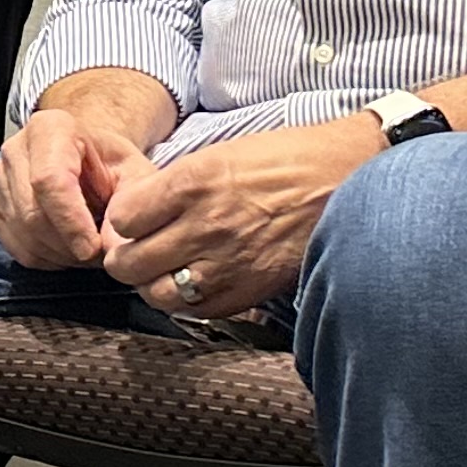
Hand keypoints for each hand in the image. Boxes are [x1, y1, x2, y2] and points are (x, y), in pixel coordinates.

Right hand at [0, 108, 154, 271]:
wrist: (88, 160)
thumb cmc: (112, 166)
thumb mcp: (137, 175)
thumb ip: (132, 206)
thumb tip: (113, 248)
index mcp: (51, 129)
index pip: (50, 180)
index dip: (71, 222)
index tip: (94, 249)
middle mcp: (16, 149)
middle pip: (32, 213)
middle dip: (69, 245)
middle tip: (101, 254)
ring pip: (24, 234)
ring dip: (61, 255)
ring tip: (89, 249)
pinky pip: (16, 247)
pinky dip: (47, 259)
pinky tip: (69, 248)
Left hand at [95, 117, 386, 315]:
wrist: (345, 179)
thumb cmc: (284, 160)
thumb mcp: (219, 155)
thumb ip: (173, 187)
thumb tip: (135, 212)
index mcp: (191, 184)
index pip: (122, 219)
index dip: (122, 222)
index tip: (133, 222)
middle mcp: (204, 226)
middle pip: (129, 264)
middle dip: (127, 259)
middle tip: (139, 251)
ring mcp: (227, 262)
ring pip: (157, 294)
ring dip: (154, 285)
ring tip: (166, 271)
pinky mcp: (250, 290)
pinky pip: (197, 311)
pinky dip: (190, 302)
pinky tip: (198, 283)